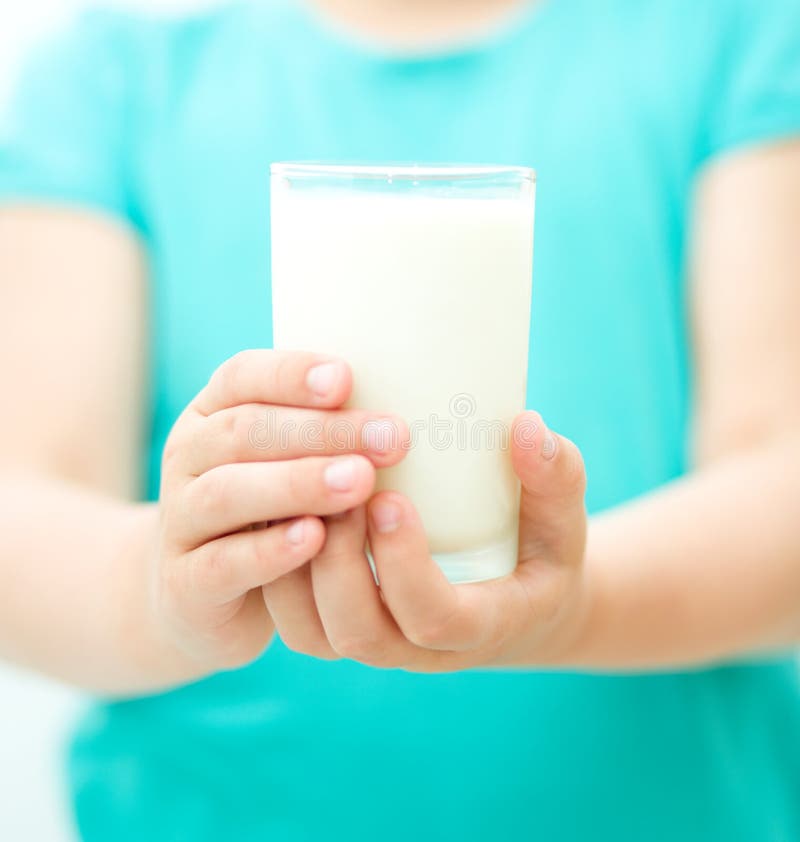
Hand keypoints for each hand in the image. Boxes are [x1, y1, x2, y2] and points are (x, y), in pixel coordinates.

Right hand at [150, 350, 406, 675]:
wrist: (200, 595)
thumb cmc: (266, 511)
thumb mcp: (286, 461)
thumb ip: (327, 430)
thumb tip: (407, 411)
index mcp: (213, 415)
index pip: (242, 377)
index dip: (291, 374)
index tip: (348, 379)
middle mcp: (188, 457)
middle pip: (244, 431)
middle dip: (321, 431)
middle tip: (390, 439)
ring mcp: (180, 519)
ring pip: (228, 493)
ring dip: (298, 484)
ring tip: (360, 482)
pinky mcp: (186, 582)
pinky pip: (224, 562)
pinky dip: (270, 550)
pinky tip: (316, 539)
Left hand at [263, 411, 588, 670]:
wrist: (516, 600)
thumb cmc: (542, 553)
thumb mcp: (563, 519)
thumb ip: (556, 477)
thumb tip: (529, 427)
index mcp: (480, 627)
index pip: (434, 620)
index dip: (404, 567)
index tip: (389, 498)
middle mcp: (418, 648)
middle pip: (360, 632)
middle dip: (339, 561)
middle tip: (336, 489)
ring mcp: (376, 640)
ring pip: (313, 632)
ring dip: (296, 567)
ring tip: (300, 494)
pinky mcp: (343, 623)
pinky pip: (294, 616)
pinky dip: (276, 568)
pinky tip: (278, 507)